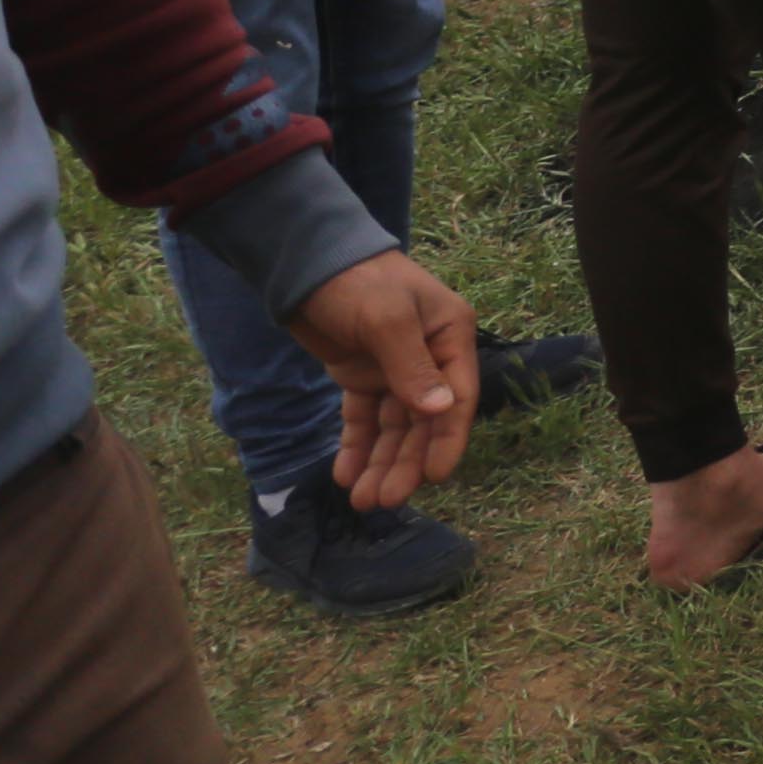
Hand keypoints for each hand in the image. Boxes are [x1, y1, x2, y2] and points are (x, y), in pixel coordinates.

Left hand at [287, 250, 477, 506]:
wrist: (304, 263)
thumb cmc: (357, 281)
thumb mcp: (387, 320)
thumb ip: (412, 368)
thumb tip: (443, 412)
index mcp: (450, 337)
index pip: (458, 398)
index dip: (447, 440)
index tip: (433, 477)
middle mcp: (429, 357)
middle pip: (422, 422)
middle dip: (403, 462)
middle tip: (384, 500)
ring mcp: (393, 369)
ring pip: (392, 427)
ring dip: (380, 462)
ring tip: (362, 499)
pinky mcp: (361, 375)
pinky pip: (363, 419)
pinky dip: (357, 446)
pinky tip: (346, 473)